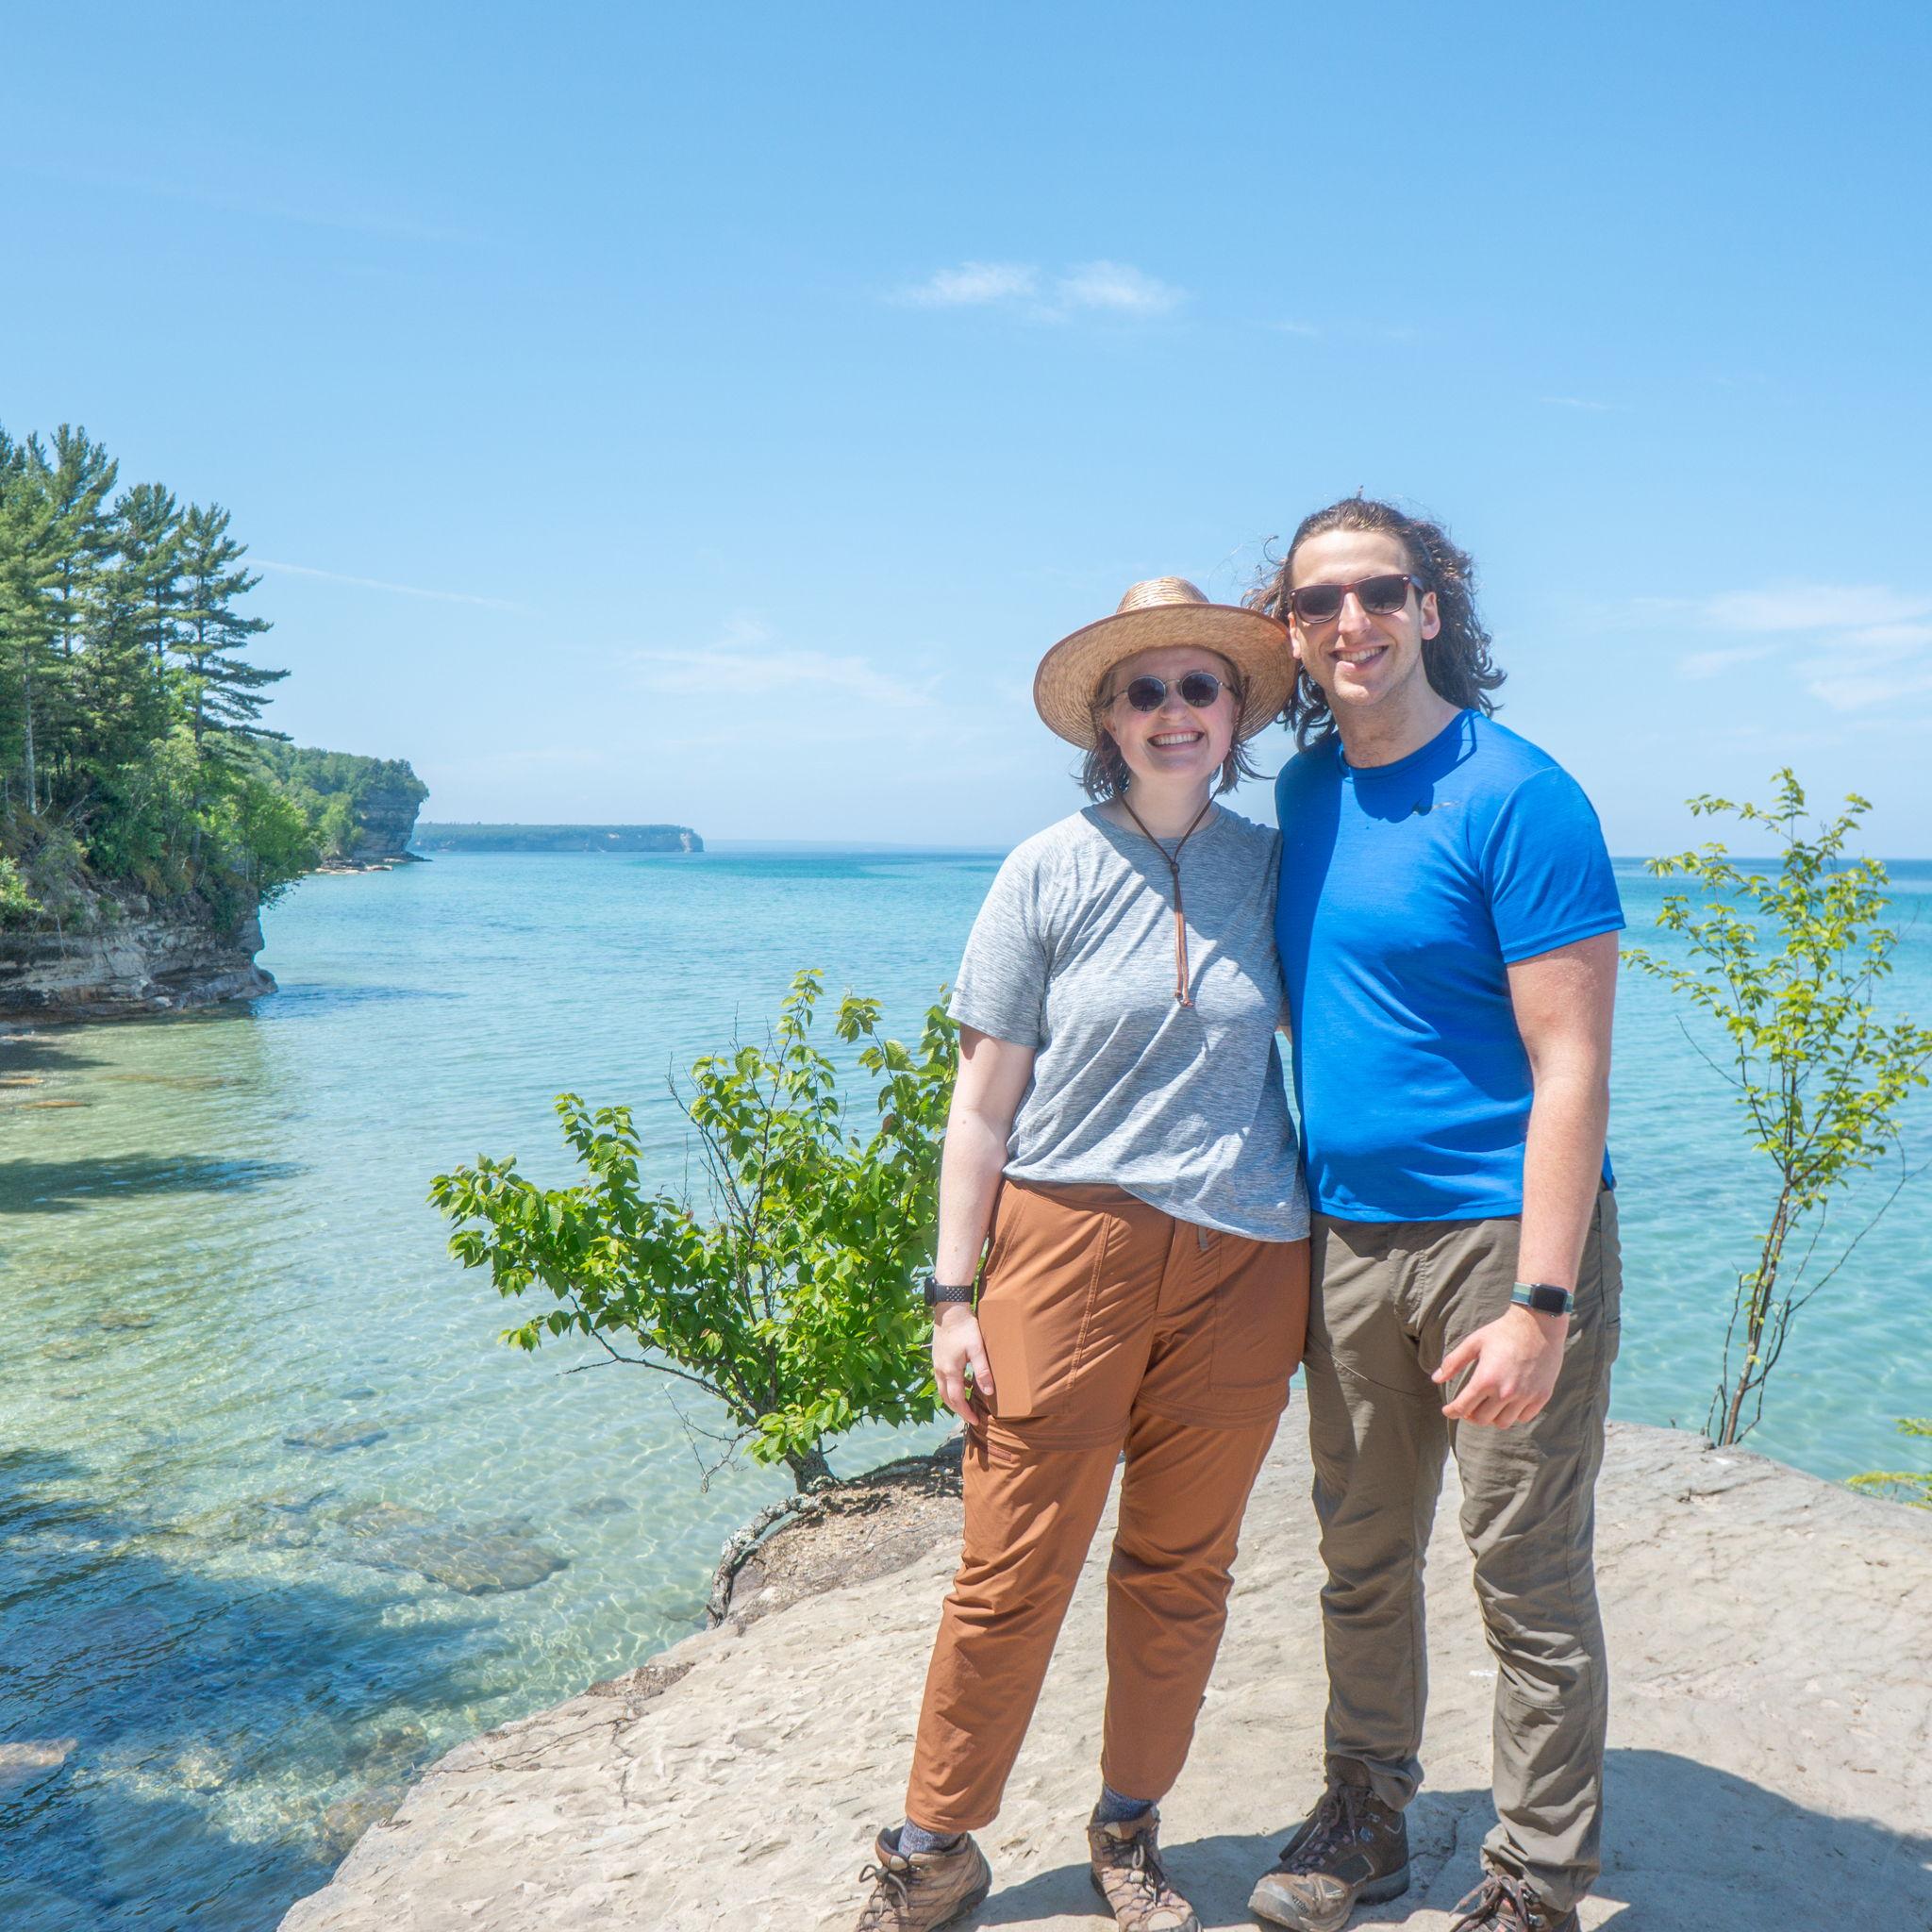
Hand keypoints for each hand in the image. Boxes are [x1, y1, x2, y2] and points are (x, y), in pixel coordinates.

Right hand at [931, 1302, 994, 1428]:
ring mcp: (936, 1364)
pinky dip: (951, 1388)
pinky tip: (964, 1383)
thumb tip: (988, 1392)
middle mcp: (940, 1371)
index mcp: (950, 1371)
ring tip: (968, 1404)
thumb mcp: (977, 1349)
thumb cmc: (965, 1328)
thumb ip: (983, 1370)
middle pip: (947, 1398)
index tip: (976, 1421)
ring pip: (942, 1390)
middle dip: (959, 1410)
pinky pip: (942, 1380)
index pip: (957, 1399)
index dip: (966, 1412)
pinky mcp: (937, 1358)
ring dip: (954, 1399)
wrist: (949, 1310)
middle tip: (972, 1416)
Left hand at [1433, 1307, 1566, 1427]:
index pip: (1463, 1407)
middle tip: (1468, 1407)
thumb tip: (1436, 1379)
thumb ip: (1453, 1362)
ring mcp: (1525, 1396)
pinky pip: (1524, 1417)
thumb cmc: (1503, 1332)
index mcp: (1486, 1379)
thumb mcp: (1474, 1342)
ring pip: (1502, 1423)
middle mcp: (1505, 1392)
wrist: (1538, 1325)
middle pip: (1482, 1419)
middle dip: (1470, 1415)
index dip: (1452, 1411)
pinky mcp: (1542, 1397)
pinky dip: (1514, 1415)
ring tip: (1488, 1406)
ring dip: (1492, 1418)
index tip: (1448, 1411)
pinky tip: (1508, 1404)